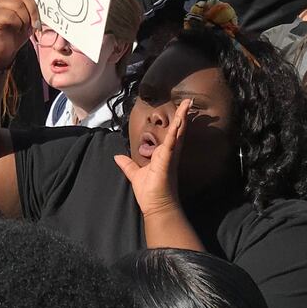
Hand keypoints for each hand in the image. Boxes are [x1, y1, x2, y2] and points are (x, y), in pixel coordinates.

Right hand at [0, 0, 38, 69]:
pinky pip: (10, 16)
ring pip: (18, 6)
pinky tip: (13, 30)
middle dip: (33, 10)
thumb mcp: (26, 21)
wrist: (0, 53)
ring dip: (24, 20)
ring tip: (21, 28)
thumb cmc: (13, 36)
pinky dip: (16, 24)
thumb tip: (40, 3)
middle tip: (35, 23)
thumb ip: (30, 10)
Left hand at [113, 99, 188, 217]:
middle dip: (183, 115)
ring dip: (182, 117)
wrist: (156, 207)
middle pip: (178, 130)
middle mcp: (169, 153)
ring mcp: (169, 156)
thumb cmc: (149, 193)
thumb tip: (117, 157)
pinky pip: (171, 142)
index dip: (176, 122)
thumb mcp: (135, 174)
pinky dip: (174, 131)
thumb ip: (128, 165)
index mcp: (163, 155)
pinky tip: (178, 120)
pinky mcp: (166, 160)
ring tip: (187, 103)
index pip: (171, 134)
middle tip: (189, 100)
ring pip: (177, 132)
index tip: (181, 110)